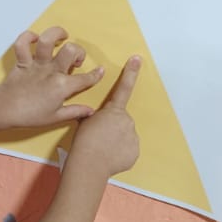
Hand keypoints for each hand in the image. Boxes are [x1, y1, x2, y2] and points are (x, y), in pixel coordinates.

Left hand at [0, 26, 104, 130]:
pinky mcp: (22, 61)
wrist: (4, 109)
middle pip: (71, 51)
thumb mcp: (56, 117)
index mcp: (62, 86)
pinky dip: (28, 37)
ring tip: (62, 36)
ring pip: (48, 40)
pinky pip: (22, 43)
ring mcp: (37, 64)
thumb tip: (90, 111)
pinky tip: (36, 39)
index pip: (86, 79)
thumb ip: (75, 112)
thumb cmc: (30, 116)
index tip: (100, 71)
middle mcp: (52, 71)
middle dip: (78, 52)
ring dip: (57, 34)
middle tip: (74, 60)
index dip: (96, 75)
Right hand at [68, 56, 141, 177]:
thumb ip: (96, 116)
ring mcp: (133, 136)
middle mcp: (126, 120)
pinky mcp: (135, 150)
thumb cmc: (84, 142)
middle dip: (114, 128)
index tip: (137, 59)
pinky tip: (111, 156)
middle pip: (122, 121)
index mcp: (113, 111)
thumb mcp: (85, 122)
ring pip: (126, 136)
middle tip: (101, 138)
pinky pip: (128, 150)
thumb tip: (96, 117)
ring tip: (104, 149)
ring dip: (117, 141)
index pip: (124, 88)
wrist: (90, 163)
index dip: (131, 72)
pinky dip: (121, 153)